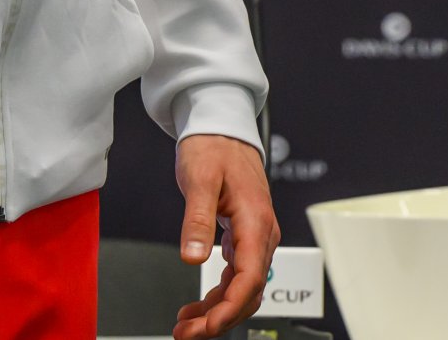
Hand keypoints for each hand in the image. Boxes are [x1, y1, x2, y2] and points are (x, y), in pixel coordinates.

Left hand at [171, 133, 279, 339]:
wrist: (222, 128)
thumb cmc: (214, 147)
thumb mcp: (199, 180)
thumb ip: (197, 220)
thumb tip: (193, 256)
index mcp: (255, 221)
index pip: (250, 279)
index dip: (229, 310)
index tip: (205, 327)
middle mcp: (261, 233)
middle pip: (249, 292)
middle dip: (220, 319)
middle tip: (187, 334)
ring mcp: (255, 236)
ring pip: (244, 288)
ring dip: (218, 311)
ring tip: (186, 324)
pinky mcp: (244, 236)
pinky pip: (237, 275)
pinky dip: (219, 295)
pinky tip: (199, 304)